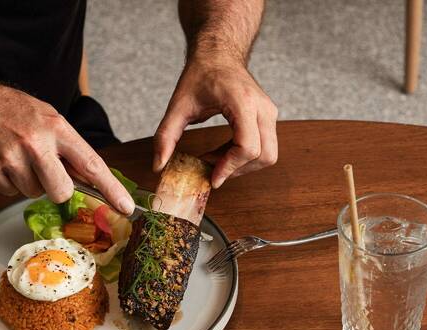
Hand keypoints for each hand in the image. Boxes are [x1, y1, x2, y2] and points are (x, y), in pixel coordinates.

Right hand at [0, 74, 133, 213]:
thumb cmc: (12, 109)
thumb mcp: (47, 117)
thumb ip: (68, 147)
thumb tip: (91, 179)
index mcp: (56, 128)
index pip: (91, 164)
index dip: (111, 189)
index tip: (126, 207)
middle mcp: (35, 143)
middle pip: (61, 191)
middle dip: (57, 189)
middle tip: (45, 170)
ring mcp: (11, 158)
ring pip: (33, 194)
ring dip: (28, 181)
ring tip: (16, 155)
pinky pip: (10, 193)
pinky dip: (8, 181)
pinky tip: (1, 159)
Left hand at [153, 57, 277, 187]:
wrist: (218, 53)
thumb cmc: (201, 73)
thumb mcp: (178, 105)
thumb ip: (165, 136)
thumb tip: (158, 165)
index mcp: (243, 103)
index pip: (248, 147)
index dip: (230, 167)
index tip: (211, 177)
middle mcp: (262, 108)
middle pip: (264, 155)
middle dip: (238, 170)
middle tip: (212, 173)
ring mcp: (269, 112)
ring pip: (268, 155)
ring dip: (242, 165)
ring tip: (215, 161)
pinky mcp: (268, 117)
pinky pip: (264, 146)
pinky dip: (244, 157)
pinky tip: (222, 154)